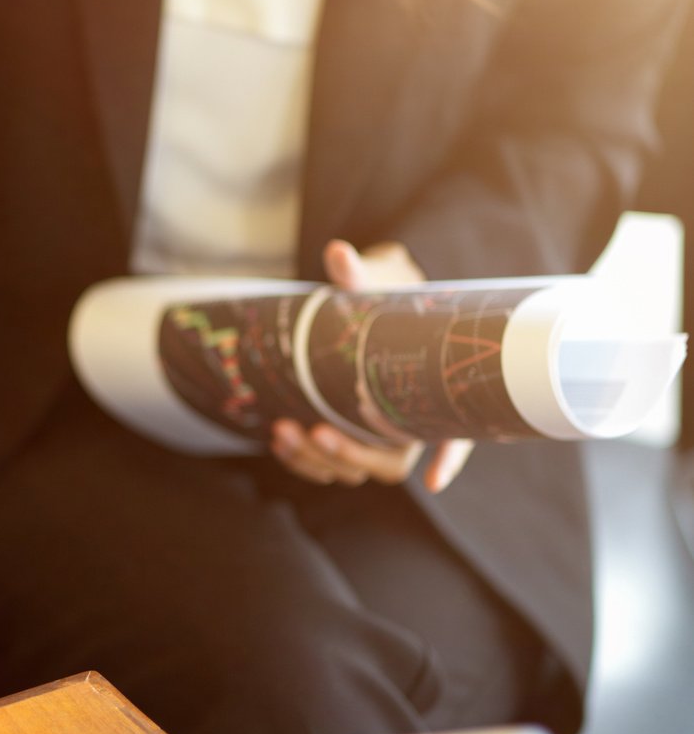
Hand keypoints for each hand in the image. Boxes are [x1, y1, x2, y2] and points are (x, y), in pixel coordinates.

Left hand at [268, 240, 472, 493]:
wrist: (362, 311)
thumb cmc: (379, 300)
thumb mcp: (371, 287)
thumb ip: (356, 276)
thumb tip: (338, 253)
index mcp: (431, 391)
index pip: (456, 434)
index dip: (449, 459)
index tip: (433, 480)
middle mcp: (408, 422)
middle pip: (392, 464)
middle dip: (355, 457)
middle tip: (319, 433)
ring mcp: (376, 435)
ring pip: (356, 471)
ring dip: (318, 461)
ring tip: (284, 431)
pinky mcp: (346, 438)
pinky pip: (328, 466)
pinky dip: (303, 460)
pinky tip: (277, 438)